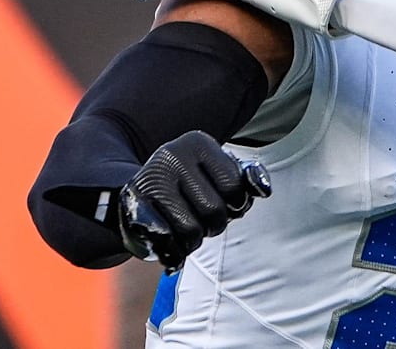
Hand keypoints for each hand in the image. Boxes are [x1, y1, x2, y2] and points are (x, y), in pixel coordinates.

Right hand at [118, 131, 270, 273]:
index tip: (224, 201)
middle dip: (215, 224)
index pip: (235, 189)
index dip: (235, 205)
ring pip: (191, 231)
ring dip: (194, 240)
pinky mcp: (131, 209)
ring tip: (186, 228)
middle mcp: (172, 156)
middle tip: (201, 217)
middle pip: (214, 212)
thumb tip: (264, 190)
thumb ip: (250, 181)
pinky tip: (171, 243)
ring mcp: (149, 180)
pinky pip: (165, 241)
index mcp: (199, 143)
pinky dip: (174, 251)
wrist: (138, 196)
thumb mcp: (223, 176)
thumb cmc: (193, 188)